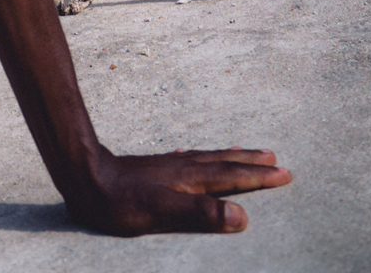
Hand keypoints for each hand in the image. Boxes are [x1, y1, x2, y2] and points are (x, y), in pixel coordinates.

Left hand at [68, 145, 292, 236]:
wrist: (85, 179)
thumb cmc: (122, 202)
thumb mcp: (164, 213)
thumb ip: (202, 214)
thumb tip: (243, 217)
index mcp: (191, 178)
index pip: (233, 177)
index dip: (260, 177)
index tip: (285, 173)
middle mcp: (183, 167)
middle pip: (224, 162)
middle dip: (251, 162)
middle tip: (276, 157)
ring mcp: (168, 166)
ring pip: (207, 159)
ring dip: (229, 157)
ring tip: (244, 153)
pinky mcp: (153, 169)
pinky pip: (187, 159)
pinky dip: (200, 159)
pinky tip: (190, 158)